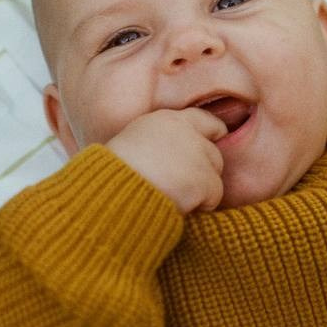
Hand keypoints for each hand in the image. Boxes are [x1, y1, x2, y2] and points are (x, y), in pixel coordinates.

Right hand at [105, 108, 226, 213]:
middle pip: (213, 152)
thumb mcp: (134, 144)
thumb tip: (174, 158)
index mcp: (166, 120)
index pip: (204, 120)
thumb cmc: (113, 176)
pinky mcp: (203, 179)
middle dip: (203, 171)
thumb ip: (160, 142)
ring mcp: (197, 155)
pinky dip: (200, 206)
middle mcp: (186, 132)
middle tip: (179, 185)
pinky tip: (178, 205)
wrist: (111, 194)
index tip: (215, 142)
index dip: (212, 134)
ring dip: (200, 190)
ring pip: (215, 175)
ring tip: (172, 195)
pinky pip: (214, 197)